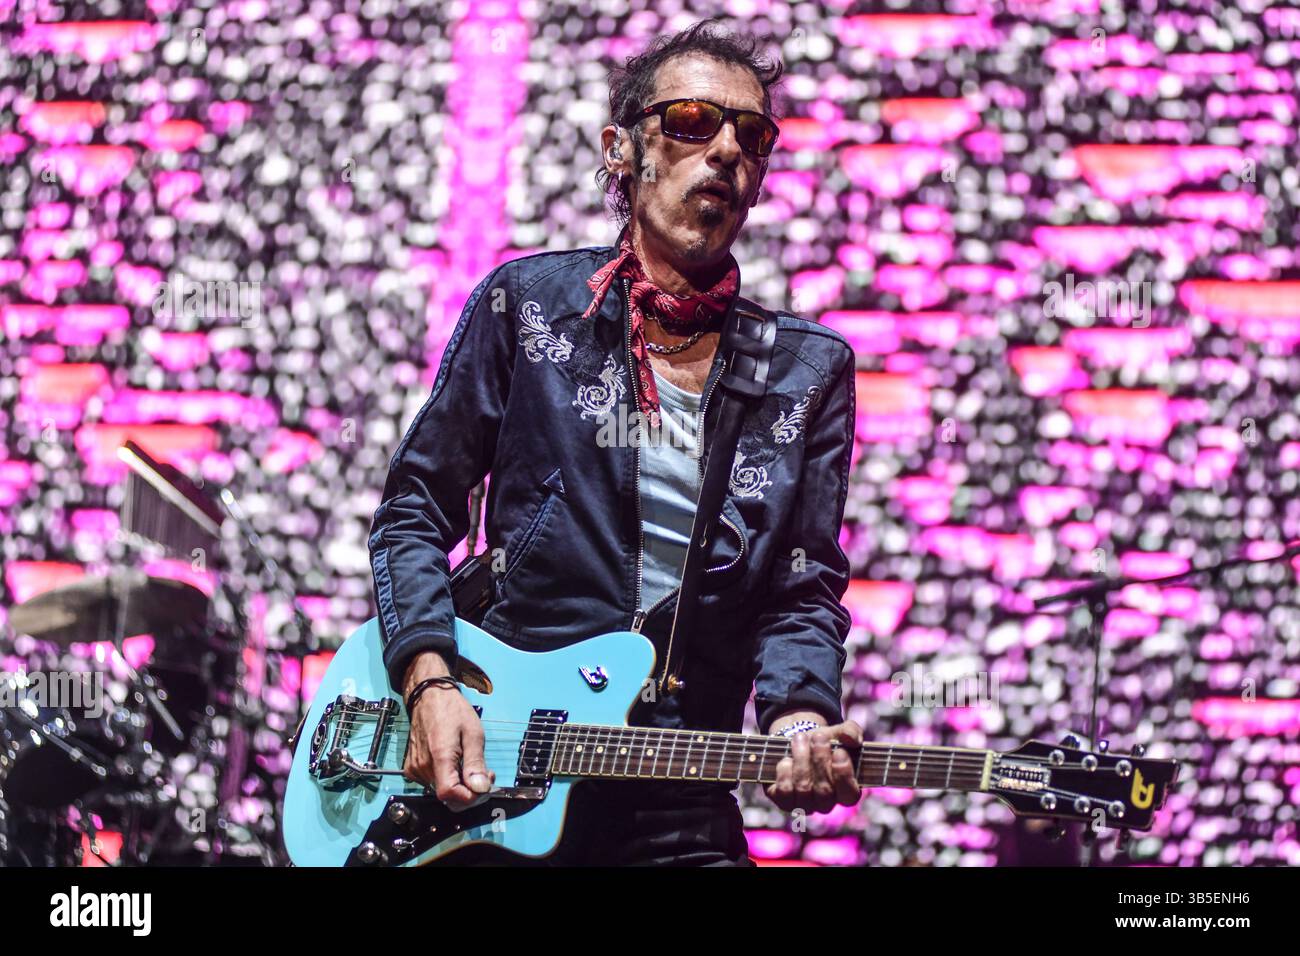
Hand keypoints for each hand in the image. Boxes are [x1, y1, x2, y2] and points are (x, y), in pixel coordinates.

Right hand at [401, 652, 494, 809]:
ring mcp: (416, 769)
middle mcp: (423, 766)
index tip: (484, 787)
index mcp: (439, 756)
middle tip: (484, 775)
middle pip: (447, 797)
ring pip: (442, 792)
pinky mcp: (413, 769)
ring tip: (471, 765)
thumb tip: (480, 788)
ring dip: (460, 786)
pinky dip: (448, 780)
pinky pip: (433, 783)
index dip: (469, 798)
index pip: (449, 795)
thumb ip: (476, 763)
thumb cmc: (452, 710)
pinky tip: (456, 765)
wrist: (429, 697)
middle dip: (470, 792)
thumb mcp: (473, 733)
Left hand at [764, 718, 862, 814]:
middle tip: (818, 736)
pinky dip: (785, 772)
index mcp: (846, 792)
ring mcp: (805, 805)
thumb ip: (851, 732)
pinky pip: (784, 790)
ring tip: (800, 738)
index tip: (839, 752)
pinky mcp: (785, 801)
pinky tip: (787, 759)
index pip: (849, 794)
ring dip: (801, 759)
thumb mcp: (839, 733)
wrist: (799, 742)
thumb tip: (853, 738)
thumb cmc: (825, 742)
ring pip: (803, 788)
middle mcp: (826, 803)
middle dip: (820, 760)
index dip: (844, 775)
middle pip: (824, 790)